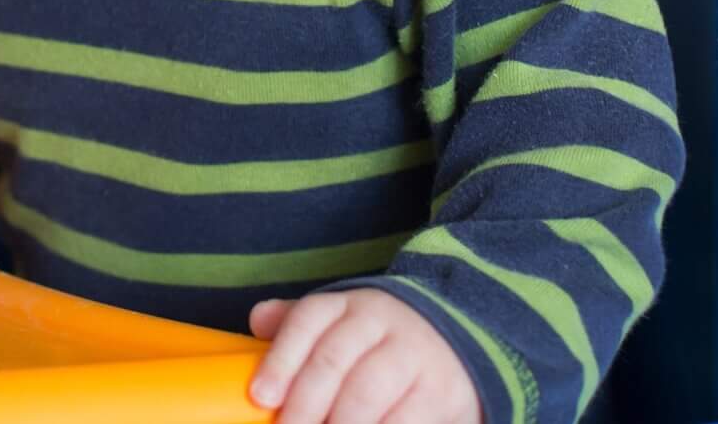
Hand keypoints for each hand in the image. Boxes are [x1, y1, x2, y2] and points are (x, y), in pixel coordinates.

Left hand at [248, 288, 480, 423]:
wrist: (460, 339)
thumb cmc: (381, 341)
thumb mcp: (343, 322)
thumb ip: (298, 326)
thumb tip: (258, 321)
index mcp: (347, 304)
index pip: (307, 322)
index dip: (280, 361)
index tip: (260, 397)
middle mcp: (380, 322)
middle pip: (332, 361)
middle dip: (303, 404)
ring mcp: (414, 355)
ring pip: (365, 394)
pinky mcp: (442, 392)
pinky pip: (403, 421)